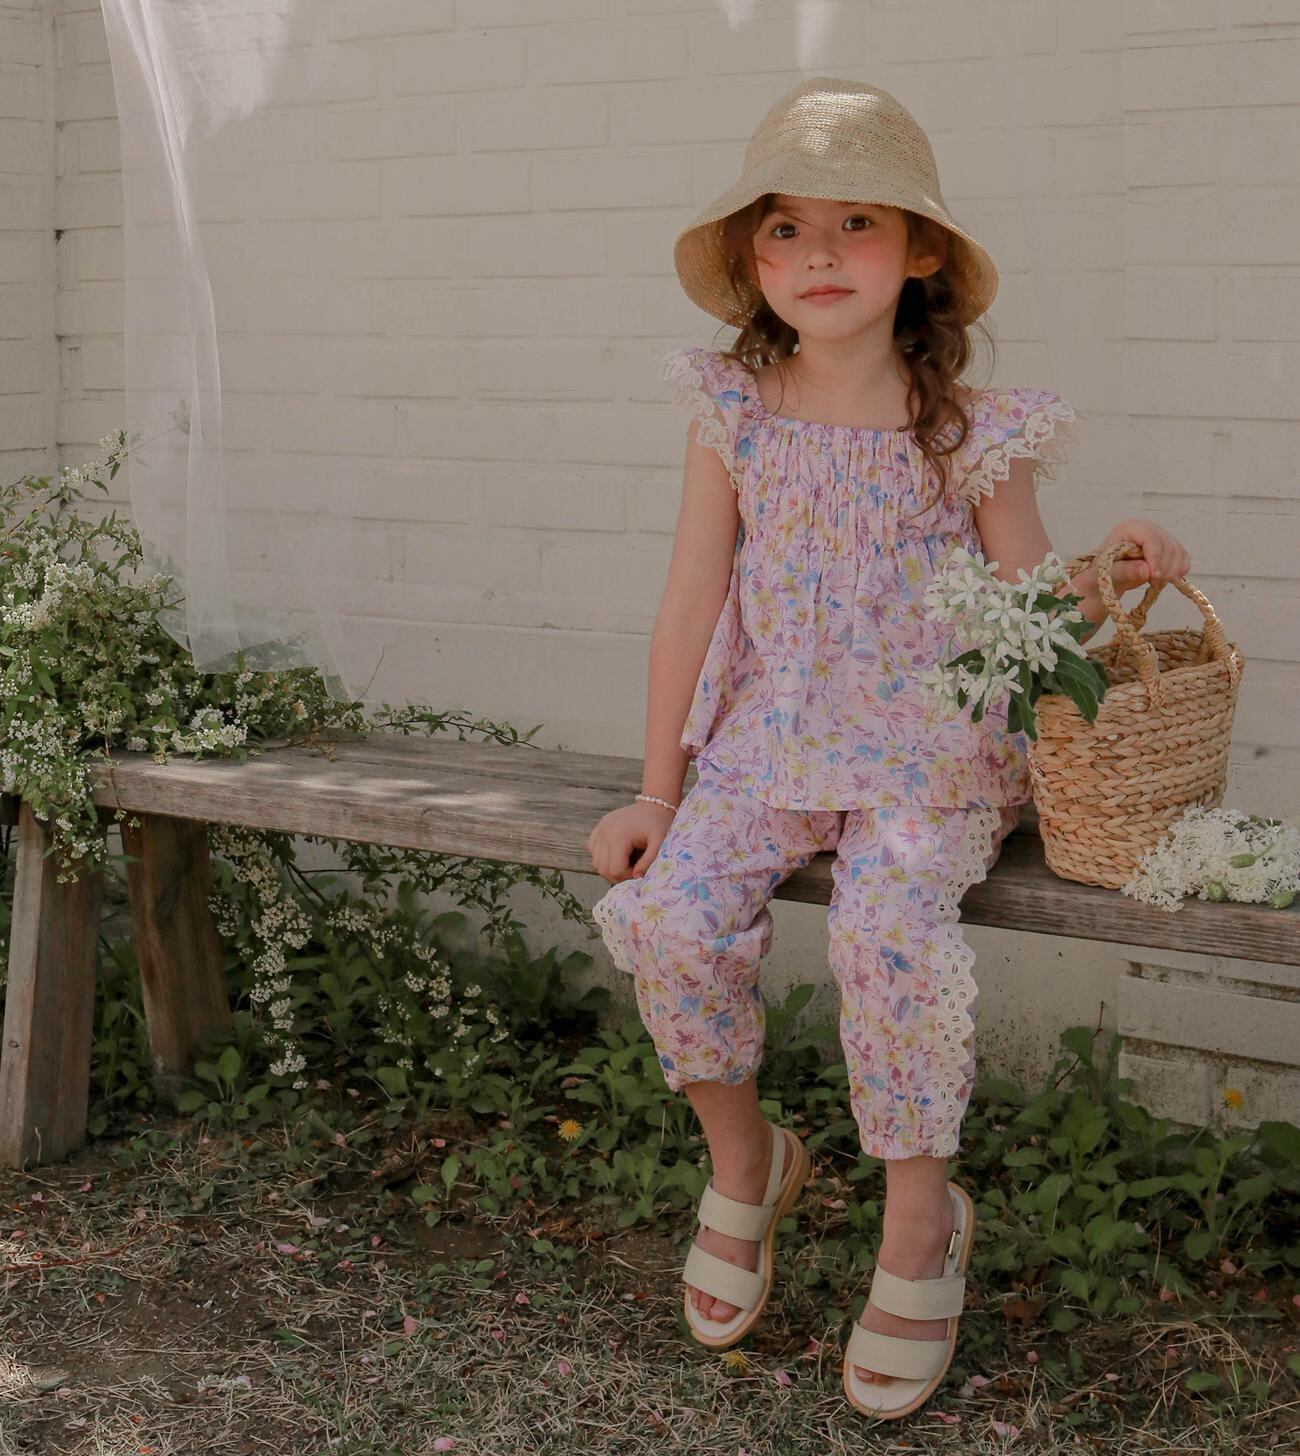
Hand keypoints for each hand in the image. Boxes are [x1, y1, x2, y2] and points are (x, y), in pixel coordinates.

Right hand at [587, 800, 676, 884]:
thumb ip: (648, 862)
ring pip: (596, 862)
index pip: (615, 870)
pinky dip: (603, 857)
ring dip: (610, 867)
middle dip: (619, 875)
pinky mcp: (598, 828)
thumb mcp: (659, 843)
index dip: (628, 876)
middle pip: (603, 868)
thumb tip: (636, 877)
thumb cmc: (660, 824)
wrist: (654, 804)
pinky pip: (593, 851)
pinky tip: (618, 854)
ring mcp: (600, 829)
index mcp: (619, 836)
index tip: (640, 872)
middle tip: (634, 870)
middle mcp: (605, 832)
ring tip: (627, 862)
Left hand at [1066, 518, 1191, 630]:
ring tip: (1156, 583)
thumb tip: (1146, 570)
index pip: (1151, 537)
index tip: (1153, 576)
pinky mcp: (1168, 550)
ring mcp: (1160, 538)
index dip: (1155, 556)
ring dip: (1172, 571)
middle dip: (1164, 567)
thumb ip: (1125, 571)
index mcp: (1129, 529)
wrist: (1105, 579)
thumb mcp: (1106, 573)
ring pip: (1178, 552)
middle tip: (1153, 582)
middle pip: (1168, 545)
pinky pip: (1183, 558)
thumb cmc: (1100, 573)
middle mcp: (1147, 529)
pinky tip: (1167, 579)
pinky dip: (1179, 571)